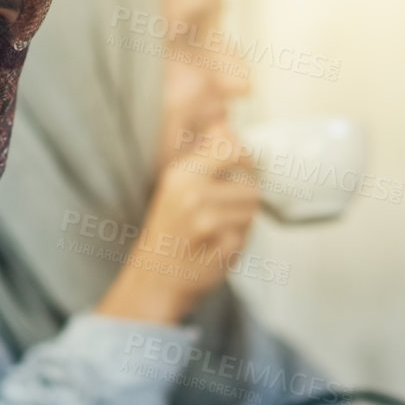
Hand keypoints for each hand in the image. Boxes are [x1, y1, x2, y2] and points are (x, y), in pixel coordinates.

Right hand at [96, 121, 260, 324]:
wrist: (152, 279)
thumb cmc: (168, 232)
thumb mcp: (177, 185)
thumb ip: (203, 155)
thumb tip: (226, 125)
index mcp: (181, 172)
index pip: (232, 147)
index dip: (245, 160)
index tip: (242, 172)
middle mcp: (192, 192)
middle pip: (251, 185)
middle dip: (245, 200)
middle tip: (226, 213)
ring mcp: (207, 220)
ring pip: (252, 212)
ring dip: (242, 223)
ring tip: (216, 232)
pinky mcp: (221, 245)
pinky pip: (248, 236)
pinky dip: (238, 244)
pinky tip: (216, 248)